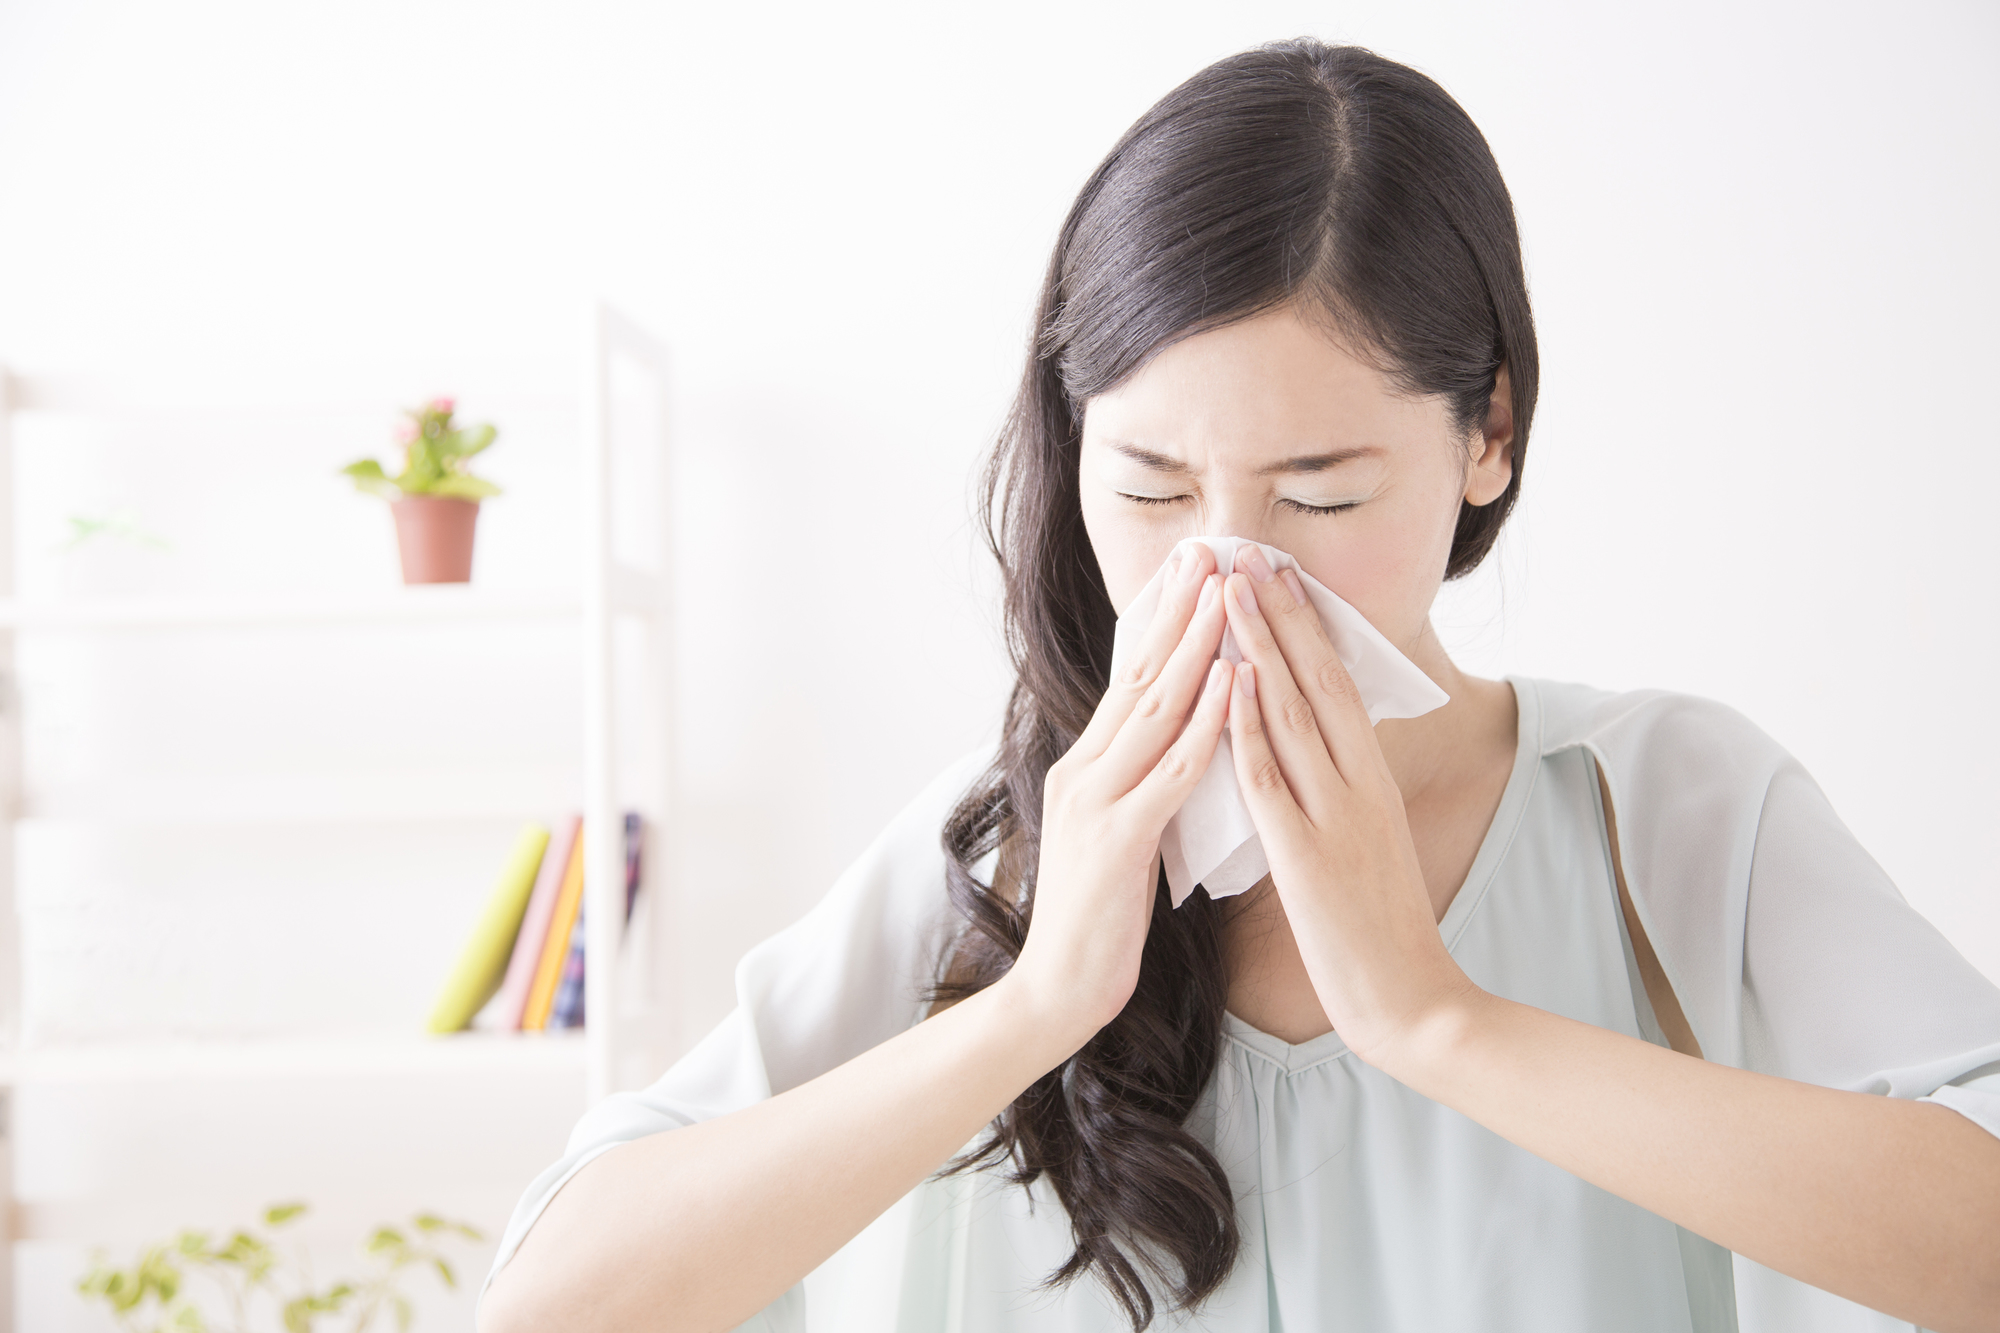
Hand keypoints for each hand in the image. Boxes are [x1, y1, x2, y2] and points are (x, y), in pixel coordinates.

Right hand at [1006, 543, 1234, 1042]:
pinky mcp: (1116, 840)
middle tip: (1213, 549)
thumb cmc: (1098, 920)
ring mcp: (1096, 802)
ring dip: (1194, 645)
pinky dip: (1204, 724)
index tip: (1195, 569)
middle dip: (1179, 610)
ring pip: (1153, 708)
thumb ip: (1139, 784)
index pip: (1130, 679)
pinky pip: (1169, 771)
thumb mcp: (1117, 834)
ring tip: (1226, 592)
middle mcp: (1084, 770)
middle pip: (1139, 675)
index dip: (1163, 621)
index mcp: (1088, 768)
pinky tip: (1230, 684)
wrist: (1057, 992)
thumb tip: (1175, 745)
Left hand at [1218, 547, 1480, 1065]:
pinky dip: (1249, 727)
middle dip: (1283, 614)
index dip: (1305, 627)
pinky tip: (1230, 686)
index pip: (1338, 684)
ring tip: (1233, 592)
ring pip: (1295, 714)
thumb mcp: (1367, 840)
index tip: (1276, 575)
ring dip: (1262, 647)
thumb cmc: (1379, 928)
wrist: (1414, 1002)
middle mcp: (1360, 783)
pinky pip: (1273, 779)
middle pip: (1320, 680)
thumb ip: (1340, 791)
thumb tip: (1309, 748)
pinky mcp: (1309, 856)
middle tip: (1249, 554)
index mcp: (1372, 779)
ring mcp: (1337, 816)